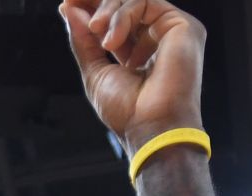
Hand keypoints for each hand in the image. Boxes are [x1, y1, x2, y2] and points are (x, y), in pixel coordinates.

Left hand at [59, 0, 207, 150]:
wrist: (151, 127)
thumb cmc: (128, 112)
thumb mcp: (95, 72)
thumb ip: (84, 40)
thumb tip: (69, 8)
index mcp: (138, 52)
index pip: (116, 19)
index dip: (93, 7)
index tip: (67, 5)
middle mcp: (157, 40)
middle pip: (125, 4)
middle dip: (97, 2)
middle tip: (72, 5)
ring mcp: (171, 32)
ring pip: (134, 0)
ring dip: (108, 10)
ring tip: (96, 31)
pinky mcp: (184, 26)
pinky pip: (145, 2)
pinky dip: (122, 16)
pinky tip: (111, 41)